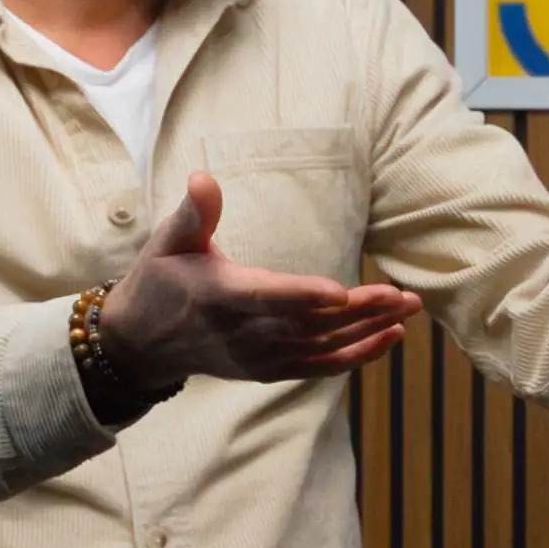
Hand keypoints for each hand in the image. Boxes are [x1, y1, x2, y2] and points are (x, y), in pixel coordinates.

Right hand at [99, 172, 422, 387]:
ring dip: (368, 330)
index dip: (305, 295)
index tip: (342, 292)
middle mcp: (244, 333)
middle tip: (402, 295)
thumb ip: (193, 213)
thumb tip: (203, 177)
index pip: (268, 297)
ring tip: (407, 309)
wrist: (141, 344)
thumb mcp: (167, 242)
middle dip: (358, 312)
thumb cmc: (160, 282)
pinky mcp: (270, 370)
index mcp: (220, 296)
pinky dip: (357, 356)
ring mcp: (260, 357)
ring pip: (322, 347)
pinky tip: (390, 337)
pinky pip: (320, 367)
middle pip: (309, 324)